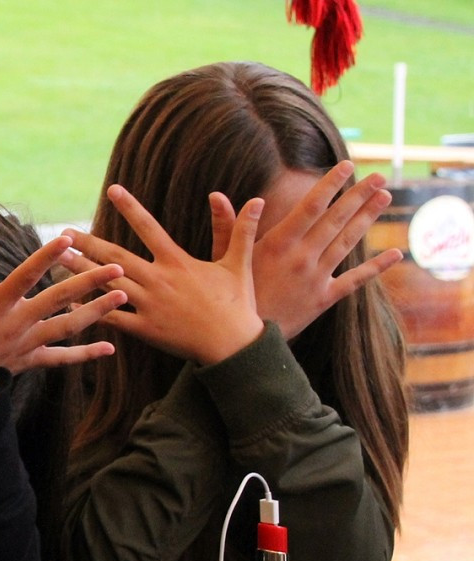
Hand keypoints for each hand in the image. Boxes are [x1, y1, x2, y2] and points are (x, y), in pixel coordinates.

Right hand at [0, 236, 125, 371]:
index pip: (25, 277)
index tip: (69, 239)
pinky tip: (109, 349)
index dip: (47, 257)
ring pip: (67, 327)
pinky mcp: (30, 362)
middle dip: (89, 282)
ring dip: (97, 312)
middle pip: (58, 300)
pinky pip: (61, 359)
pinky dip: (85, 354)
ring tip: (123, 296)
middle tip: (118, 267)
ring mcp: (27, 345)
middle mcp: (17, 325)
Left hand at [65, 185, 264, 364]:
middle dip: (88, 243)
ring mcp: (148, 305)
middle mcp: (158, 280)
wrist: (234, 347)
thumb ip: (239, 230)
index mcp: (177, 262)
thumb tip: (257, 199)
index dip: (130, 208)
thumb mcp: (238, 264)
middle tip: (63, 233)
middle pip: (115, 256)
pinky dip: (91, 310)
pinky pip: (112, 318)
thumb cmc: (238, 305)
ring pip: (108, 284)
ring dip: (81, 272)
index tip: (112, 190)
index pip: (149, 228)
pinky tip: (71, 302)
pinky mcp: (144, 329)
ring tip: (58, 261)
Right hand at [209, 161, 402, 338]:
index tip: (347, 166)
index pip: (311, 207)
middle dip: (359, 195)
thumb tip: (217, 195)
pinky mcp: (323, 299)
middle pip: (336, 220)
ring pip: (347, 243)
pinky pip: (355, 280)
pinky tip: (395, 254)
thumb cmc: (231, 297)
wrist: (242, 341)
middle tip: (379, 175)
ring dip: (367, 218)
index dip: (331, 184)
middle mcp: (301, 258)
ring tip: (384, 197)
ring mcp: (315, 278)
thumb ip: (227, 225)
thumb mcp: (224, 259)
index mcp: (278, 244)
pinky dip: (376, 267)